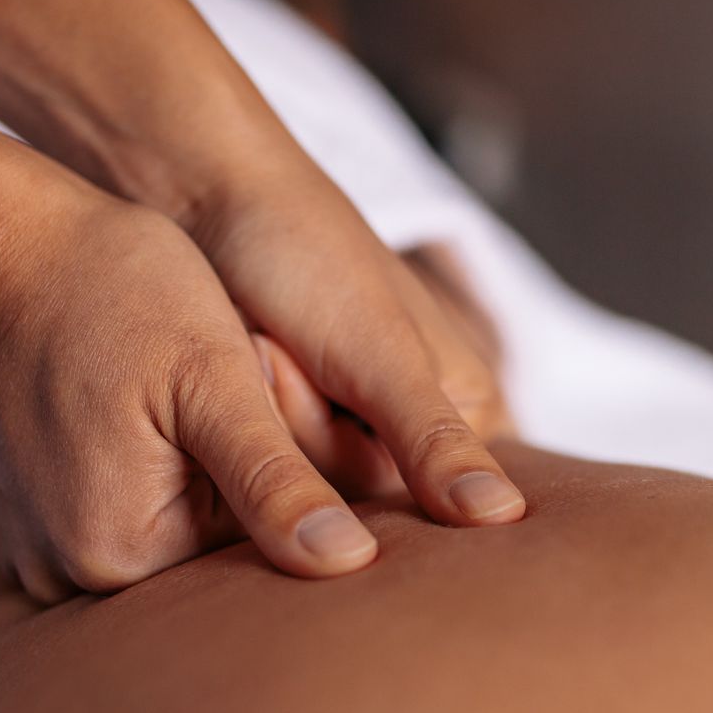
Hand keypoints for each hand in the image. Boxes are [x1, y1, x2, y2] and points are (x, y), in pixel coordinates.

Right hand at [0, 185, 391, 599]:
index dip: (279, 469)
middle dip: (229, 472)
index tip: (253, 390)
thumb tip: (350, 565)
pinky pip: (108, 511)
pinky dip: (132, 467)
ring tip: (156, 387)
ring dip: (184, 468)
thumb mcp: (214, 378)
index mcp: (122, 556)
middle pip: (205, 547)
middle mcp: (67, 578)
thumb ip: (279, 483)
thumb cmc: (109, 288)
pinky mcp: (17, 522)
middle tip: (204, 380)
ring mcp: (34, 553)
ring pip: (161, 527)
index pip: (256, 549)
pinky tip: (123, 404)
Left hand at [251, 247, 516, 497]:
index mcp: (472, 413)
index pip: (428, 507)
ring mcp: (349, 435)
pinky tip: (248, 361)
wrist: (211, 196)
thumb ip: (435, 441)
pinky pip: (268, 471)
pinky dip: (247, 416)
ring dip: (273, 417)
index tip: (343, 377)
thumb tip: (502, 516)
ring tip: (265, 344)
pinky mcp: (290, 436)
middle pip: (362, 504)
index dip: (368, 456)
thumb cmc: (309, 255)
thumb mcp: (380, 354)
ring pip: (309, 488)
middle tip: (295, 349)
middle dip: (312, 433)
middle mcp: (418, 435)